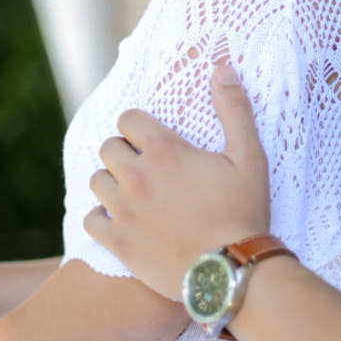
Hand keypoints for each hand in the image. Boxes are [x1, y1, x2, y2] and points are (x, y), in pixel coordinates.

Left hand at [86, 65, 270, 299]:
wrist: (232, 271)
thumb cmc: (244, 211)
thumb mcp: (249, 155)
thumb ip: (234, 108)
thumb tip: (222, 68)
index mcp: (164, 151)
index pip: (127, 119)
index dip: (139, 125)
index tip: (153, 137)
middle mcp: (137, 176)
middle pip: (108, 147)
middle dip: (124, 151)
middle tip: (147, 165)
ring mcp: (124, 210)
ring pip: (96, 180)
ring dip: (111, 181)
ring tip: (133, 190)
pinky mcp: (118, 242)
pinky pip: (90, 218)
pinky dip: (100, 216)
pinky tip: (120, 219)